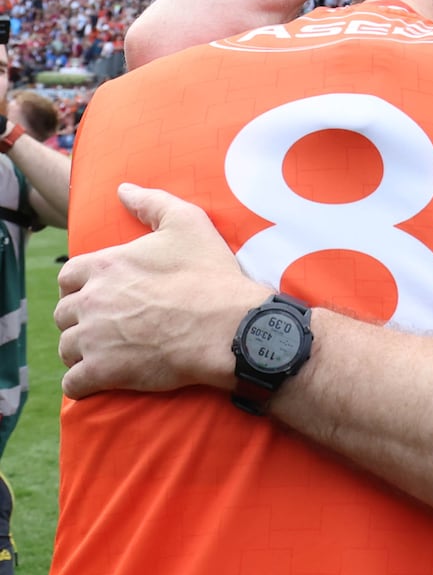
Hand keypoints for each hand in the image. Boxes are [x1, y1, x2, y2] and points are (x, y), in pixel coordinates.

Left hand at [56, 184, 267, 398]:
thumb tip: (123, 189)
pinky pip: (74, 384)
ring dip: (81, 352)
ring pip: (67, 348)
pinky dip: (83, 384)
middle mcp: (92, 300)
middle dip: (80, 320)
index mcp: (105, 265)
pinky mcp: (104, 372)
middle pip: (63, 314)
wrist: (226, 326)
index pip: (68, 277)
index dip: (80, 286)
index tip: (98, 294)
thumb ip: (151, 202)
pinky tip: (101, 380)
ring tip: (105, 354)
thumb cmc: (209, 274)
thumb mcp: (187, 222)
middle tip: (105, 326)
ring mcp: (94, 338)